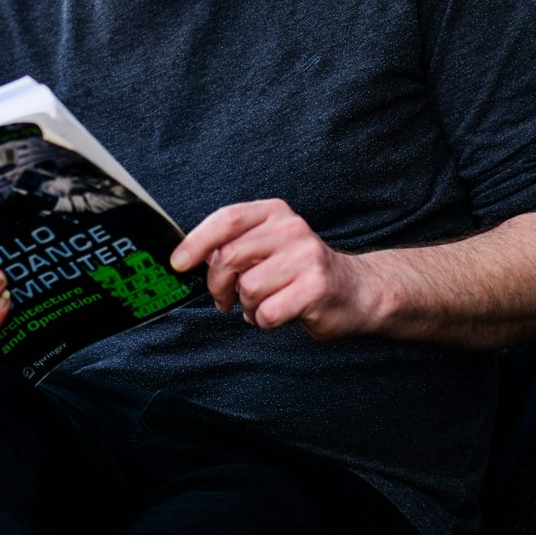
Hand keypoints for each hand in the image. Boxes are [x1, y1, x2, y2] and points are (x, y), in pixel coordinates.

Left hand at [169, 199, 380, 339]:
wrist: (357, 291)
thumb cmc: (302, 271)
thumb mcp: (270, 246)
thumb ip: (235, 246)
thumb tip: (190, 257)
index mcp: (275, 213)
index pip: (226, 219)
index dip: (196, 242)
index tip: (178, 264)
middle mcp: (291, 229)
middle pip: (229, 258)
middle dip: (218, 286)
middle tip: (223, 299)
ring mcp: (306, 257)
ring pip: (247, 288)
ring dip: (246, 306)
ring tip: (262, 304)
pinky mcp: (316, 288)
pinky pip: (267, 312)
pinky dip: (264, 321)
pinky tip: (276, 315)